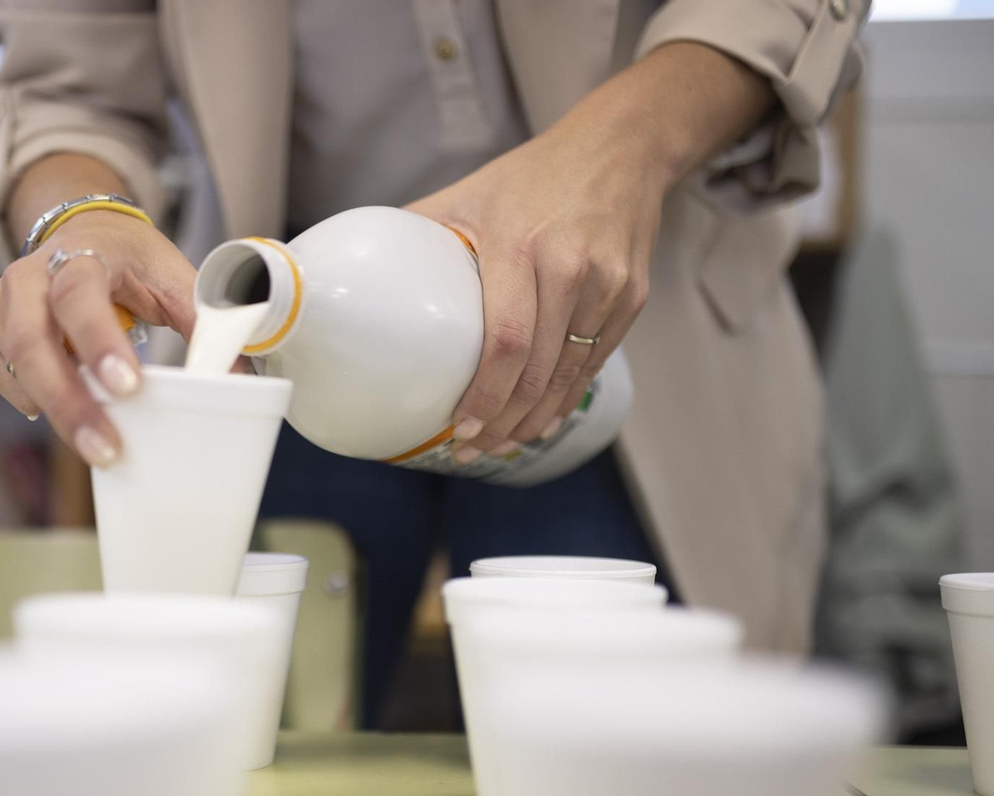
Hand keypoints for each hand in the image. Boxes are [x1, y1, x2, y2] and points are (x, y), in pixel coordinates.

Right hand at [0, 210, 196, 466]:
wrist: (87, 232)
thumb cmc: (134, 263)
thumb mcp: (175, 278)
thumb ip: (206, 323)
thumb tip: (240, 380)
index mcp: (83, 254)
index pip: (80, 295)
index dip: (99, 342)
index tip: (127, 388)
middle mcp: (31, 273)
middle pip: (32, 338)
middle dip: (67, 400)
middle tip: (105, 449)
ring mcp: (1, 298)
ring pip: (12, 358)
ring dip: (50, 405)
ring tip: (93, 442)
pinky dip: (20, 393)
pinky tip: (48, 407)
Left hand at [405, 121, 667, 459]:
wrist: (622, 147)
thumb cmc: (533, 174)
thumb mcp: (468, 193)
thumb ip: (418, 232)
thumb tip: (361, 274)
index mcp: (521, 243)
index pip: (506, 339)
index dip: (485, 392)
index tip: (461, 426)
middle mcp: (570, 267)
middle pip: (538, 369)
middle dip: (505, 421)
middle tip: (475, 449)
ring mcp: (608, 285)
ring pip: (570, 374)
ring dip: (536, 418)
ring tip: (504, 444)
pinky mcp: (632, 297)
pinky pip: (595, 362)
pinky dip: (567, 396)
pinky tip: (542, 417)